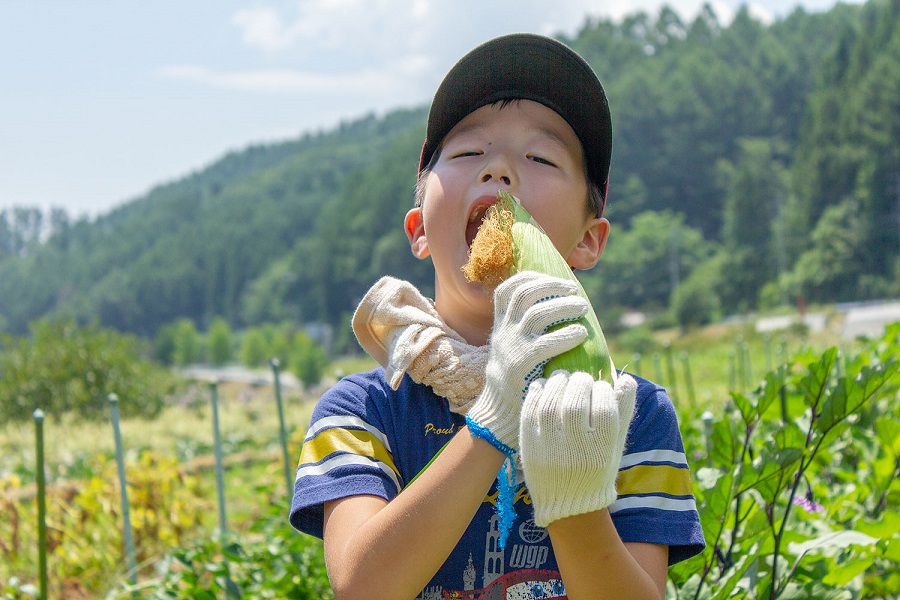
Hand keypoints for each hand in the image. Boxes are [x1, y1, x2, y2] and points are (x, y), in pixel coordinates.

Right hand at [465, 271, 588, 455]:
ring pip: (537, 313)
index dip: (532, 278)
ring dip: (563, 306)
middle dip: (551, 286)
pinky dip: (566, 334)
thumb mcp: (511, 348)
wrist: (498, 413)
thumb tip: (557, 307)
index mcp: (500, 325)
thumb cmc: (516, 379)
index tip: (554, 280)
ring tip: (582, 308)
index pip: (508, 289)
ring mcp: (511, 347)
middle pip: (523, 294)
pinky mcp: (522, 365)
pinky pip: (546, 343)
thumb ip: (524, 329)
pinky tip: (581, 333)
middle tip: (575, 292)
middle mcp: (503, 332)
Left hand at [519, 370, 636, 526]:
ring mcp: (549, 449)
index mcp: (601, 452)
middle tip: (581, 378)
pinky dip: (537, 392)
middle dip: (579, 383)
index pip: (604, 409)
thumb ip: (622, 412)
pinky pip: (530, 412)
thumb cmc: (596, 468)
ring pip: (550, 404)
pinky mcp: (529, 446)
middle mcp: (575, 452)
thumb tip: (625, 378)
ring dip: (557, 383)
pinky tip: (544, 385)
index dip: (603, 390)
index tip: (601, 386)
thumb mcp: (615, 446)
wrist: (567, 504)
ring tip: (562, 377)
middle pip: (575, 404)